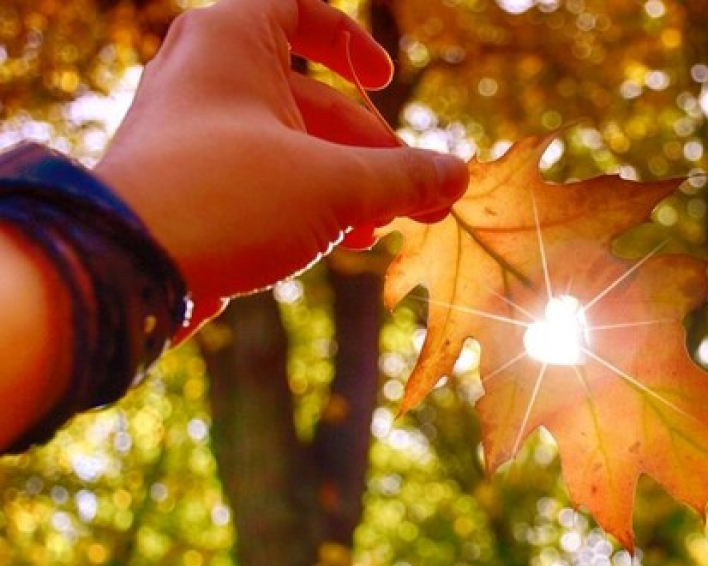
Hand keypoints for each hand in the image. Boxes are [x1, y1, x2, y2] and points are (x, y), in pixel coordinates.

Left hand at [93, 0, 468, 331]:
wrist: (125, 271)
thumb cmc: (226, 201)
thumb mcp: (335, 185)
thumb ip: (404, 177)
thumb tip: (457, 175)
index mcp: (232, 42)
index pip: (298, 8)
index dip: (349, 41)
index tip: (385, 80)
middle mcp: (206, 78)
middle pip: (313, 100)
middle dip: (375, 152)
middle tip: (423, 200)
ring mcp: (194, 135)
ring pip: (291, 147)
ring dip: (348, 185)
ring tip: (387, 229)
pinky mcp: (189, 187)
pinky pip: (261, 180)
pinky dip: (306, 203)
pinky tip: (343, 242)